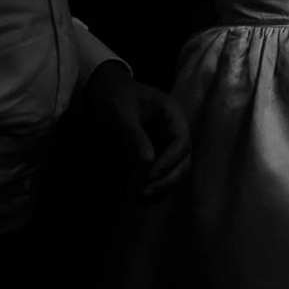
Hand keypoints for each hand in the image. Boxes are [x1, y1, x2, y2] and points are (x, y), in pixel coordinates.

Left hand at [78, 60, 191, 200]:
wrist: (104, 90)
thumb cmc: (115, 97)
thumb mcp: (122, 113)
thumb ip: (135, 136)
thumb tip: (147, 162)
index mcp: (173, 115)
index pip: (181, 142)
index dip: (169, 161)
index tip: (150, 174)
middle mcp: (175, 131)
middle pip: (183, 161)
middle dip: (167, 179)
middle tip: (144, 192)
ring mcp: (167, 144)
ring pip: (175, 171)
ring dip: (161, 186)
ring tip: (140, 198)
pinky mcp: (157, 155)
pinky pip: (161, 174)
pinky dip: (154, 186)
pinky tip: (138, 196)